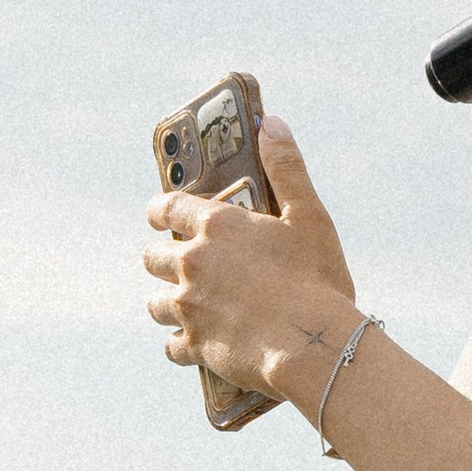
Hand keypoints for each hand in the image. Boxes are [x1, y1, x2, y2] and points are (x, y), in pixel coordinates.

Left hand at [142, 113, 359, 408]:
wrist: (314, 345)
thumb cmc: (318, 279)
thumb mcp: (310, 217)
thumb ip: (287, 169)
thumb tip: (272, 124)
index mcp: (217, 226)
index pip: (167, 207)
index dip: (160, 210)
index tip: (159, 215)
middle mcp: (193, 263)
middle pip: (153, 256)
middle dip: (164, 258)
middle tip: (181, 264)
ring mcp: (190, 306)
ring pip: (156, 302)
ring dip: (168, 301)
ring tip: (187, 306)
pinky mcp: (195, 346)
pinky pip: (171, 346)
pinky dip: (180, 345)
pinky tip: (193, 346)